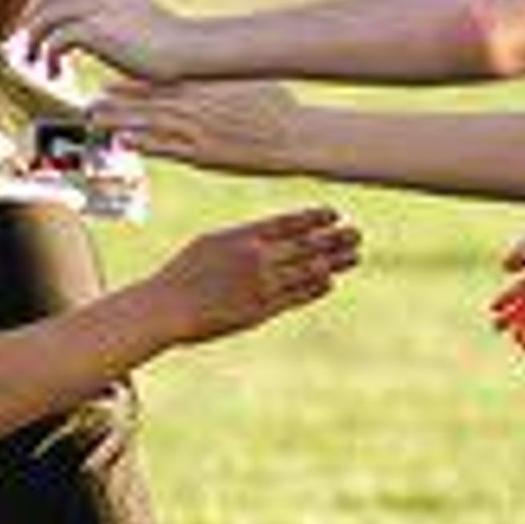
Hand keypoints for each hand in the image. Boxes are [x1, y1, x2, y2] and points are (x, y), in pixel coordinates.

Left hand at [24, 0, 187, 79]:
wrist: (184, 50)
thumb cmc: (160, 39)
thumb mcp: (129, 11)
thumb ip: (104, 6)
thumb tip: (81, 20)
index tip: (40, 24)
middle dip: (30, 21)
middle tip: (28, 48)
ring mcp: (96, 6)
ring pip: (44, 17)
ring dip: (34, 42)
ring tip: (37, 64)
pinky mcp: (96, 30)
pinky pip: (56, 40)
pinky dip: (50, 58)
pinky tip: (56, 73)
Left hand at [87, 79, 303, 175]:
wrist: (294, 134)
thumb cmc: (278, 106)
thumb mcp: (247, 81)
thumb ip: (219, 79)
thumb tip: (206, 71)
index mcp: (206, 84)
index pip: (159, 82)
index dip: (130, 85)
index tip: (108, 84)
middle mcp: (196, 104)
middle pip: (147, 102)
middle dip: (117, 103)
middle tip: (91, 102)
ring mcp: (198, 129)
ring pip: (149, 123)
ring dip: (120, 122)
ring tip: (96, 121)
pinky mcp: (203, 154)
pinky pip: (166, 149)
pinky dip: (143, 144)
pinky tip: (123, 143)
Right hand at [143, 207, 359, 343]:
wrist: (166, 308)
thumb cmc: (183, 274)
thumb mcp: (211, 243)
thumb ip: (244, 240)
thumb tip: (269, 237)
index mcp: (243, 236)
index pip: (289, 222)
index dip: (315, 217)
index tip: (335, 213)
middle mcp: (257, 258)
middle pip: (306, 245)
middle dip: (334, 239)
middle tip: (358, 233)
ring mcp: (261, 285)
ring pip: (307, 270)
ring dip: (334, 262)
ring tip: (354, 255)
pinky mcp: (261, 310)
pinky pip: (296, 296)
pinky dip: (315, 288)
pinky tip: (330, 282)